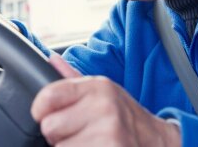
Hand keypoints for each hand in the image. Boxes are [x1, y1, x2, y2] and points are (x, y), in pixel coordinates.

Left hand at [33, 55, 180, 145]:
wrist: (157, 141)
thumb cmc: (124, 117)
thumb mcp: (103, 92)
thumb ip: (72, 79)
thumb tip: (51, 60)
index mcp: (98, 87)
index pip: (47, 97)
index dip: (41, 110)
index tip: (47, 114)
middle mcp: (104, 107)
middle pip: (49, 126)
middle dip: (59, 134)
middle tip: (80, 132)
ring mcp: (109, 134)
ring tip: (89, 143)